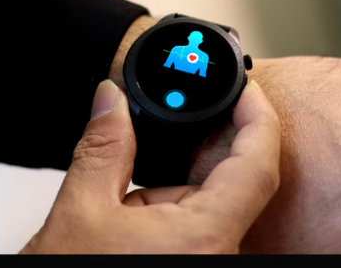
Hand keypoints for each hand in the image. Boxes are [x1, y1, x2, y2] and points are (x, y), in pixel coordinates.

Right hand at [19, 79, 280, 253]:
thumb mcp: (81, 211)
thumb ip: (103, 147)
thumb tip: (111, 100)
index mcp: (202, 238)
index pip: (258, 166)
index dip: (260, 118)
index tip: (248, 89)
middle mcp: (215, 254)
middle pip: (237, 180)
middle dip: (209, 142)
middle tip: (185, 110)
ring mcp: (206, 259)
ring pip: (215, 200)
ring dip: (183, 175)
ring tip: (143, 171)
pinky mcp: (192, 261)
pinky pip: (198, 220)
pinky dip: (175, 197)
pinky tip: (142, 198)